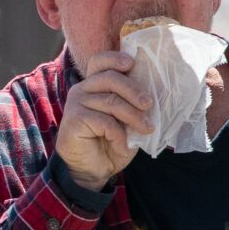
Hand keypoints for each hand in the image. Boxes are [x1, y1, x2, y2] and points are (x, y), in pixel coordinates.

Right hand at [57, 51, 152, 188]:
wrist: (92, 171)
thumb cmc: (110, 144)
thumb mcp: (125, 121)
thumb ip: (132, 104)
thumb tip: (153, 95)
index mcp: (94, 85)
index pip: (100, 61)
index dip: (115, 58)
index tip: (132, 64)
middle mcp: (82, 89)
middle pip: (110, 78)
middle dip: (134, 90)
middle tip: (148, 104)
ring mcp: (76, 103)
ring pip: (111, 101)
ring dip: (134, 116)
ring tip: (147, 129)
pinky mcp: (75, 119)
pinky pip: (105, 121)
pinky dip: (119, 136)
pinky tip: (124, 147)